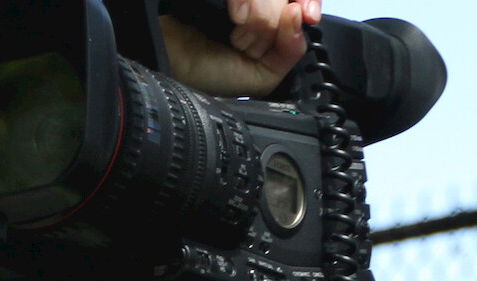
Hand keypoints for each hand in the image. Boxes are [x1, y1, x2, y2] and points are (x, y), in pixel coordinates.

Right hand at [161, 0, 322, 97]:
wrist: (169, 62)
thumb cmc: (205, 73)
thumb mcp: (260, 76)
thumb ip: (290, 52)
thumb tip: (299, 18)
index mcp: (267, 18)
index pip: (302, 0)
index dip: (307, 4)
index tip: (305, 15)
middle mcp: (254, 2)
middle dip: (273, 25)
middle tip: (249, 42)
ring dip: (259, 19)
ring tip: (235, 35)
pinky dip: (248, 3)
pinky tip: (233, 16)